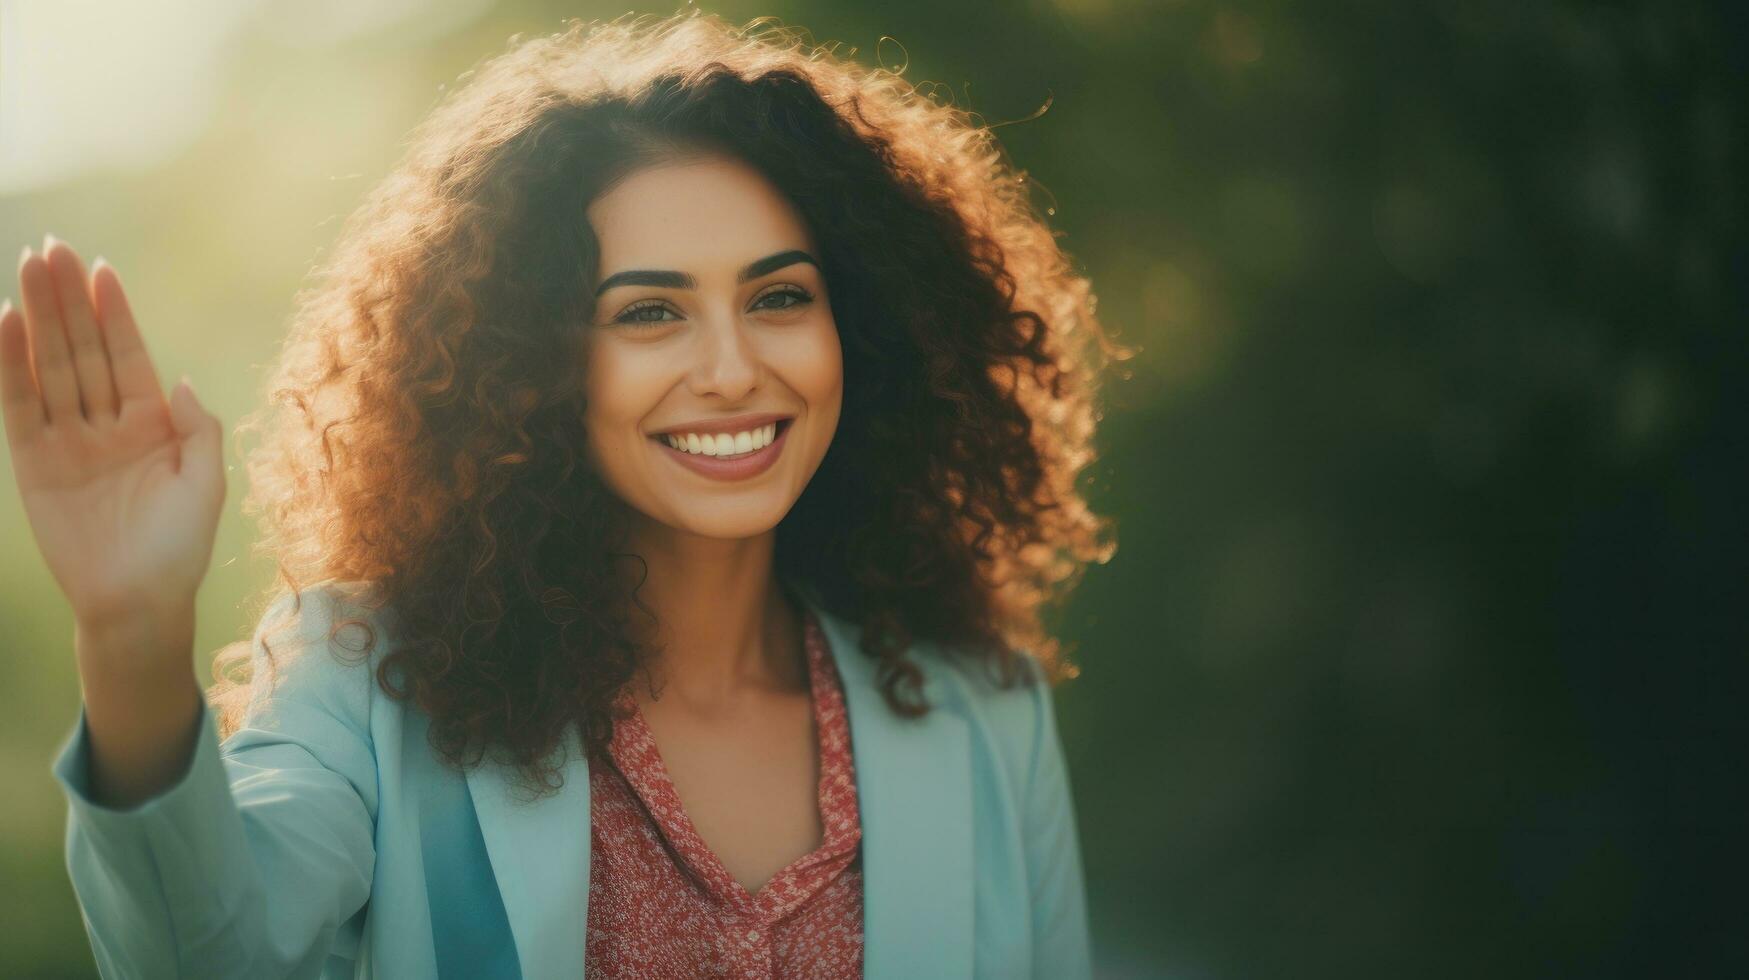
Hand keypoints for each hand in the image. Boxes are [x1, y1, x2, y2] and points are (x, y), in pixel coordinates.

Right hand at [1, 236, 225, 645]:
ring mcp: (69, 441)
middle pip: (83, 350)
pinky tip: (5, 323)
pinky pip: (20, 405)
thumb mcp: (206, 485)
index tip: (100, 268)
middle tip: (51, 247)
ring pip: (51, 366)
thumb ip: (199, 431)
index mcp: (153, 425)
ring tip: (28, 268)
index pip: (128, 356)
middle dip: (68, 300)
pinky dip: (11, 366)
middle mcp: (108, 425)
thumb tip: (183, 383)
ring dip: (38, 318)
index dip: (114, 313)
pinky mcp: (35, 463)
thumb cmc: (180, 550)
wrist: (138, 602)